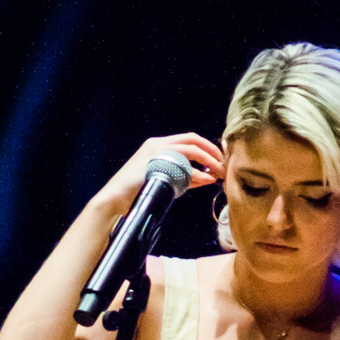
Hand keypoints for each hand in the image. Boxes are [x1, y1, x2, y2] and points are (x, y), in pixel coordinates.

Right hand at [95, 133, 224, 215]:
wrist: (116, 200)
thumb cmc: (139, 193)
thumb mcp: (166, 182)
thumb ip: (186, 178)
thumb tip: (208, 177)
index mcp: (159, 145)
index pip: (189, 140)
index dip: (207, 147)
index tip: (219, 159)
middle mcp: (158, 143)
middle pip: (192, 139)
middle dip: (211, 151)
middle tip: (223, 164)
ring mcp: (155, 151)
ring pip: (190, 149)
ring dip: (208, 160)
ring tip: (219, 172)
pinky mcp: (154, 162)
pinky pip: (182, 165)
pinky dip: (197, 172)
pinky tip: (207, 179)